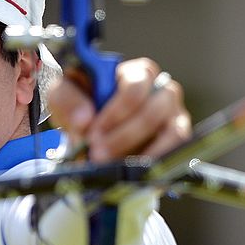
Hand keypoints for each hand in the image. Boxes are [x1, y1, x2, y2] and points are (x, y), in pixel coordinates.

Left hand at [47, 58, 191, 162]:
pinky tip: (133, 172)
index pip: (135, 86)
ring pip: (172, 131)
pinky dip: (156, 162)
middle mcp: (162, 89)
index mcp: (136, 72)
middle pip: (153, 111)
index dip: (115, 112)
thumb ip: (68, 100)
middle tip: (98, 154)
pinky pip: (178, 150)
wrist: (91, 130)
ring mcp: (174, 114)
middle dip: (123, 137)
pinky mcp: (179, 137)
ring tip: (113, 165)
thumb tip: (84, 120)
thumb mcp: (65, 94)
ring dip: (141, 153)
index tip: (92, 132)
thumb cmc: (82, 103)